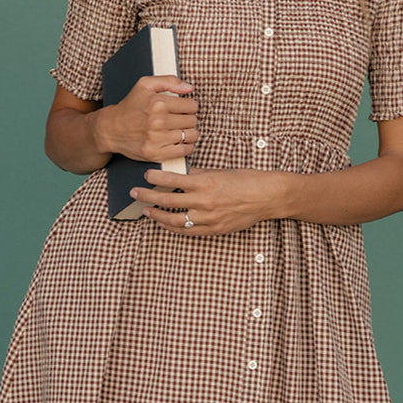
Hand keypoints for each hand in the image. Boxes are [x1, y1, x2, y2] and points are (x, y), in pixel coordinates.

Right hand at [97, 76, 197, 162]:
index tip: (183, 109)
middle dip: (189, 119)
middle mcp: (158, 121)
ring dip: (189, 133)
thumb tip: (190, 88)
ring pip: (191, 136)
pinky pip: (184, 151)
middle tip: (180, 120)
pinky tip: (181, 142)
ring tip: (181, 130)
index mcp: (158, 103)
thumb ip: (169, 81)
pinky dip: (187, 147)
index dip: (190, 106)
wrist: (111, 129)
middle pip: (192, 121)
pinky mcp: (156, 153)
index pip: (192, 106)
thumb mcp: (145, 85)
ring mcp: (157, 139)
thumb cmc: (130, 106)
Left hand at [131, 167, 284, 235]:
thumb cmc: (245, 180)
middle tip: (135, 193)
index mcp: (205, 182)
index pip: (172, 180)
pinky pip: (188, 231)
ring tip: (147, 211)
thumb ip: (197, 174)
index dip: (154, 178)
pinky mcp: (214, 229)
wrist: (266, 197)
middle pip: (167, 201)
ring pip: (174, 220)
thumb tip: (177, 174)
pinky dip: (173, 228)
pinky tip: (164, 224)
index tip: (145, 175)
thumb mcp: (219, 171)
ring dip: (157, 216)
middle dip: (148, 197)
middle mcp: (204, 201)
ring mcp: (209, 218)